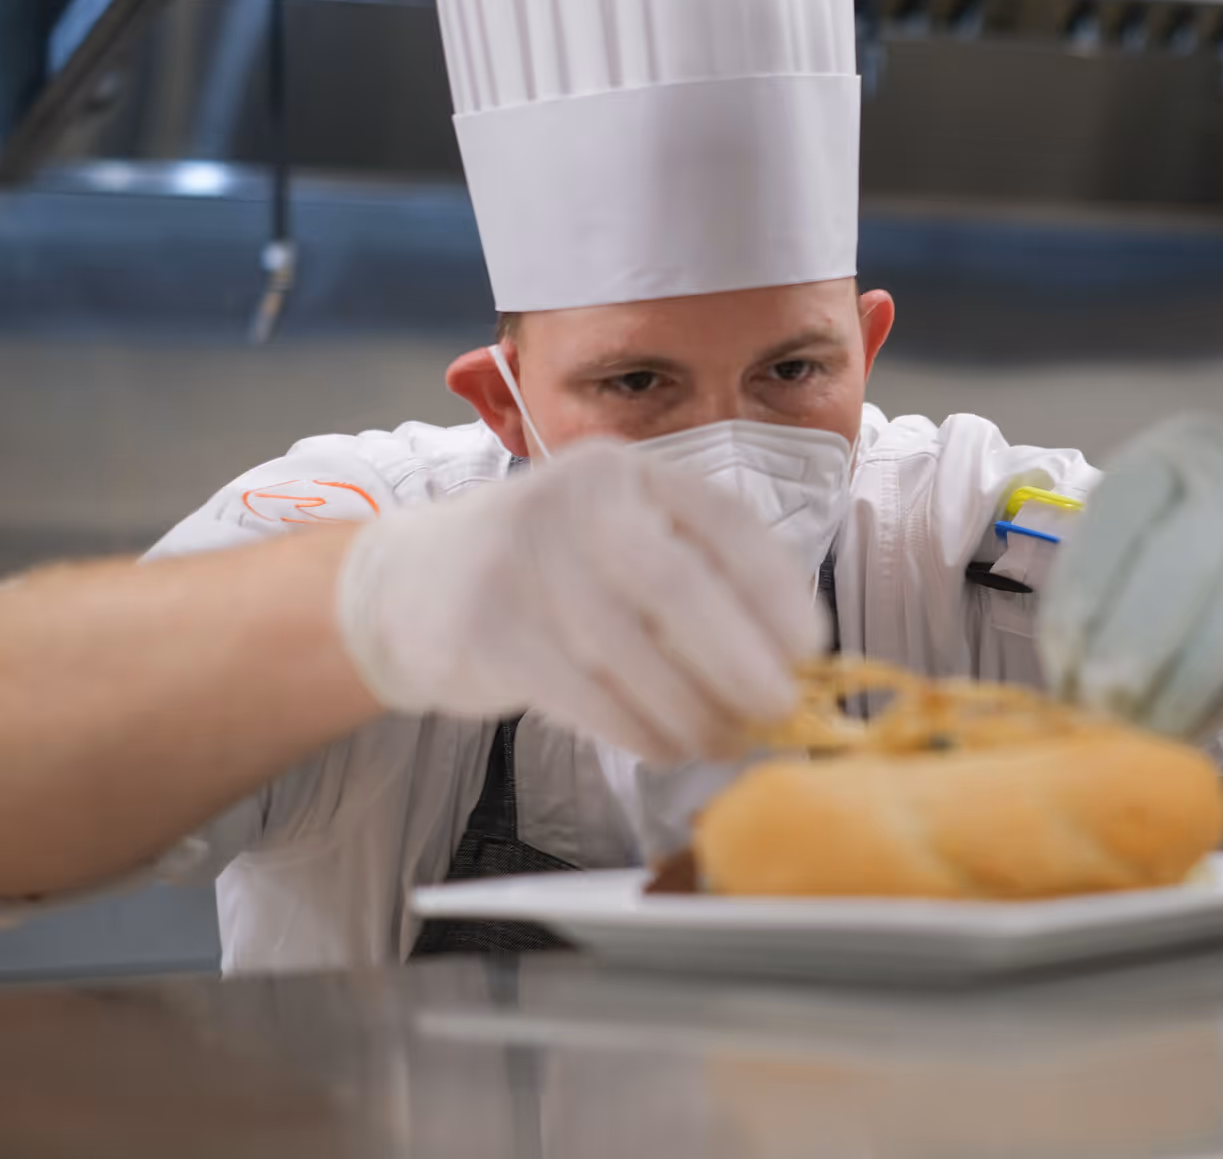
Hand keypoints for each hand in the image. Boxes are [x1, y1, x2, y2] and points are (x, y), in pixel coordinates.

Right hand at [335, 439, 821, 764]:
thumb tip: (790, 662)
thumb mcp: (621, 544)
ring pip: (634, 654)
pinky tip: (669, 748)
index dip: (779, 591)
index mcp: (630, 474)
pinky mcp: (488, 631)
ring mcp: (524, 562)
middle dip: (742, 661)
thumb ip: (697, 583)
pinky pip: (587, 697)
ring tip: (725, 741)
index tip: (813, 648)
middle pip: (680, 587)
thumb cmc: (550, 574)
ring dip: (694, 713)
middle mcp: (577, 501)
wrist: (409, 584)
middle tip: (782, 711)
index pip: (724, 523)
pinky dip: (641, 732)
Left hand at [1038, 414, 1222, 740]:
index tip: (1060, 656)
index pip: (1126, 508)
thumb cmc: (1197, 542)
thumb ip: (1100, 576)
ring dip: (1179, 685)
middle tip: (1097, 704)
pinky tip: (1182, 731)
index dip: (1086, 588)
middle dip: (1134, 643)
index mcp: (1183, 452)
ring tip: (1135, 729)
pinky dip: (1221, 704)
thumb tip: (1066, 671)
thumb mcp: (1145, 525)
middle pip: (1188, 559)